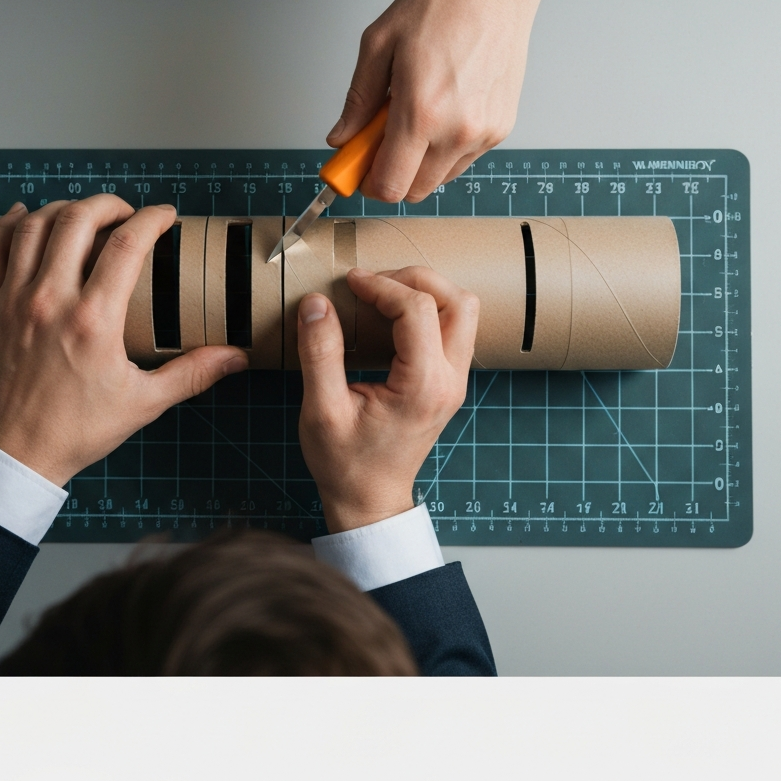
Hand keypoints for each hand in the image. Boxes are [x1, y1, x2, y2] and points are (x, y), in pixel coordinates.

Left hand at [0, 196, 247, 485]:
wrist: (15, 453)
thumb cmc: (77, 430)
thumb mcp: (144, 402)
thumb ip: (192, 374)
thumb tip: (236, 357)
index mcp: (93, 320)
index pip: (127, 245)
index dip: (151, 219)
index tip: (165, 216)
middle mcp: (50, 299)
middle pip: (77, 220)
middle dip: (108, 204)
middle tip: (126, 212)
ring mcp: (12, 300)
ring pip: (34, 226)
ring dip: (63, 209)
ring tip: (85, 215)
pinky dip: (7, 224)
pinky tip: (23, 215)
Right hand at [296, 266, 478, 532]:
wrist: (370, 500)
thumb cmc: (345, 463)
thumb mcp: (321, 410)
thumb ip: (320, 353)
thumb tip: (316, 304)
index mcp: (422, 386)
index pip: (418, 310)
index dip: (382, 286)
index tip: (349, 284)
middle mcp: (449, 380)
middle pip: (458, 301)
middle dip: (414, 280)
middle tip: (372, 283)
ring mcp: (454, 381)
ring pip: (463, 311)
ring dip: (426, 292)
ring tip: (383, 294)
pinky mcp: (448, 382)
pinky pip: (454, 328)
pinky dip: (428, 309)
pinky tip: (392, 315)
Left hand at [328, 0, 560, 201]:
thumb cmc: (441, 4)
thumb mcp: (378, 45)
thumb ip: (357, 101)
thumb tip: (342, 138)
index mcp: (422, 114)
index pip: (390, 186)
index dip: (368, 183)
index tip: (358, 168)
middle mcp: (458, 131)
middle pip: (414, 191)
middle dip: (391, 173)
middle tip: (380, 138)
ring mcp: (484, 133)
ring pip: (439, 178)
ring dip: (419, 161)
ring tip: (414, 115)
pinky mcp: (501, 128)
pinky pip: (463, 159)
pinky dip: (444, 148)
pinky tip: (441, 110)